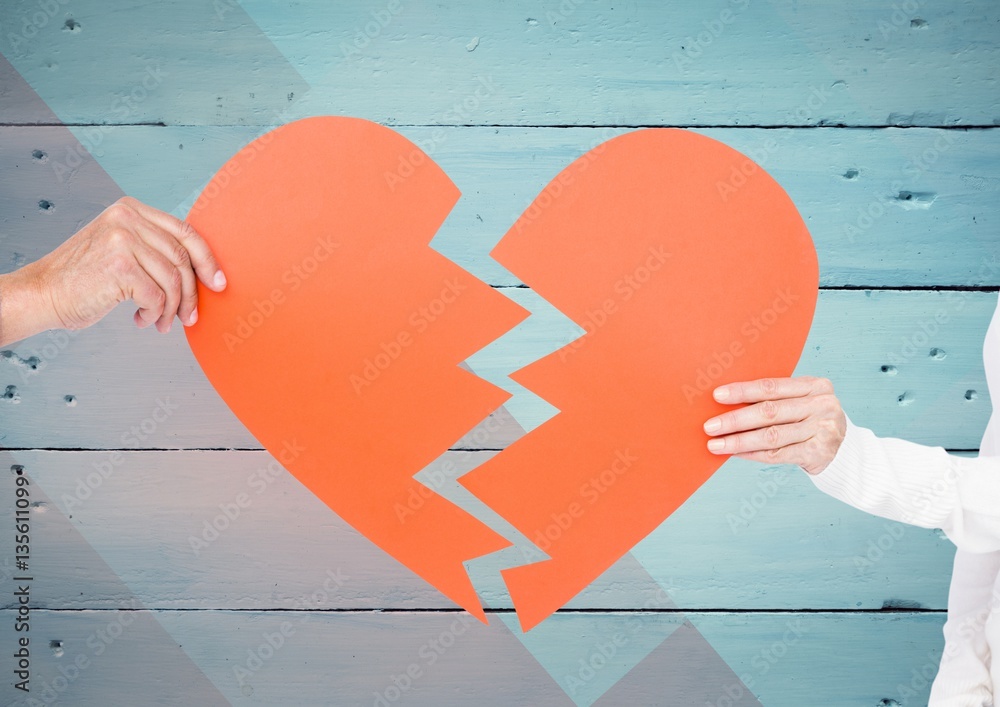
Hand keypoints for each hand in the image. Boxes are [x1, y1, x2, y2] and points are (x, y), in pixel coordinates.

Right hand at [0, 197, 225, 344]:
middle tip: (190, 316)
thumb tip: (203, 271)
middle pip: (183, 258)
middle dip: (191, 293)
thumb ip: (154, 248)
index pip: (185, 232)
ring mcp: (122, 239)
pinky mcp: (119, 266)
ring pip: (173, 280)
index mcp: (131, 209)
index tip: (219, 283)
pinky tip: (141, 319)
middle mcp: (127, 217)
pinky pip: (157, 296)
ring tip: (161, 322)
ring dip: (171, 308)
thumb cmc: (84, 279)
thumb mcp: (121, 249)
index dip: (208, 260)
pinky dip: (155, 313)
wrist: (42, 293)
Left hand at [702, 376, 846, 474]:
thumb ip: (774, 399)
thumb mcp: (800, 402)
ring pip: (771, 436)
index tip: (717, 396)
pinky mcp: (819, 452)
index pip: (772, 387)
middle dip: (735, 419)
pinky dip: (752, 454)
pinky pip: (778, 454)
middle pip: (769, 412)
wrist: (843, 449)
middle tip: (710, 426)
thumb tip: (726, 403)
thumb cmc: (809, 419)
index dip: (742, 391)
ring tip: (716, 444)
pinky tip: (735, 453)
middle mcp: (822, 405)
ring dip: (739, 441)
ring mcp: (823, 430)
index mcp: (815, 385)